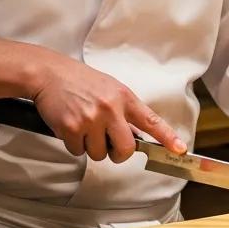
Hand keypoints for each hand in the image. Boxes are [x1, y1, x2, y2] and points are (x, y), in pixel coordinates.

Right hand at [33, 55, 184, 162]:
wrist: (48, 73)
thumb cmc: (80, 81)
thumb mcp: (110, 89)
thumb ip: (124, 111)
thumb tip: (134, 137)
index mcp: (124, 97)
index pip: (151, 120)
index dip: (167, 137)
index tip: (180, 149)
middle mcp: (111, 108)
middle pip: (125, 149)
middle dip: (117, 154)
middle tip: (108, 145)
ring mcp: (91, 119)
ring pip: (99, 154)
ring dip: (91, 147)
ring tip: (83, 126)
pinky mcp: (72, 128)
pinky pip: (78, 151)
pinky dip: (73, 144)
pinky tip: (69, 126)